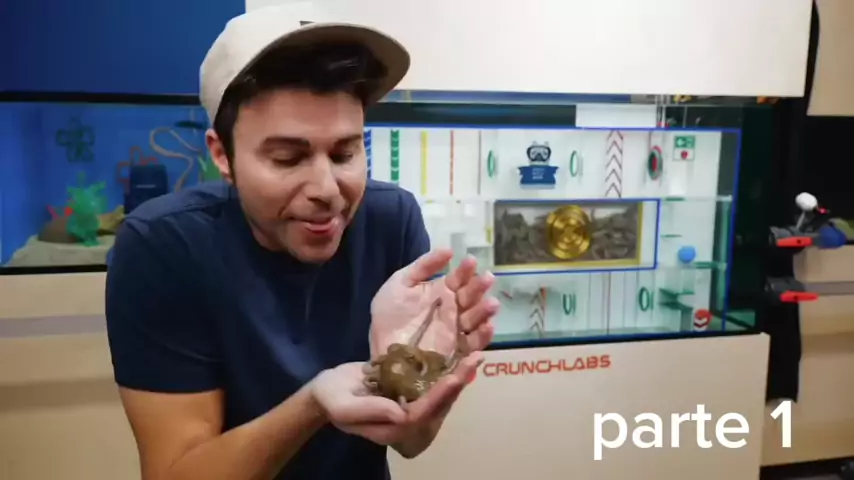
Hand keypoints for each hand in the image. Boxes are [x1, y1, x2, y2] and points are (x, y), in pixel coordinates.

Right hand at [310, 358, 484, 446]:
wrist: (327, 390)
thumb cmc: (332, 398)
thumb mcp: (343, 406)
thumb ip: (370, 411)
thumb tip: (400, 412)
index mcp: (391, 429)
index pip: (420, 414)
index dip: (438, 397)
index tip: (454, 378)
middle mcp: (406, 420)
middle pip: (438, 406)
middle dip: (457, 384)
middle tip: (475, 360)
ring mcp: (409, 405)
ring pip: (439, 395)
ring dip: (458, 376)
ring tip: (475, 356)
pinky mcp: (410, 391)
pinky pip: (432, 384)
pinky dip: (448, 370)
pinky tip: (461, 355)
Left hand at [370, 248, 498, 358]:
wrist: (381, 352)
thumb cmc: (389, 317)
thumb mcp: (399, 284)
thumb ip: (423, 266)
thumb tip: (449, 250)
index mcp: (441, 292)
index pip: (459, 278)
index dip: (466, 270)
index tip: (471, 261)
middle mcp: (453, 310)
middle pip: (471, 297)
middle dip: (480, 288)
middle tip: (487, 279)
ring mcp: (456, 331)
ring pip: (477, 319)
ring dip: (485, 311)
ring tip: (491, 304)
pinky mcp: (457, 352)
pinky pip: (474, 344)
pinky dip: (483, 337)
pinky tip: (487, 327)